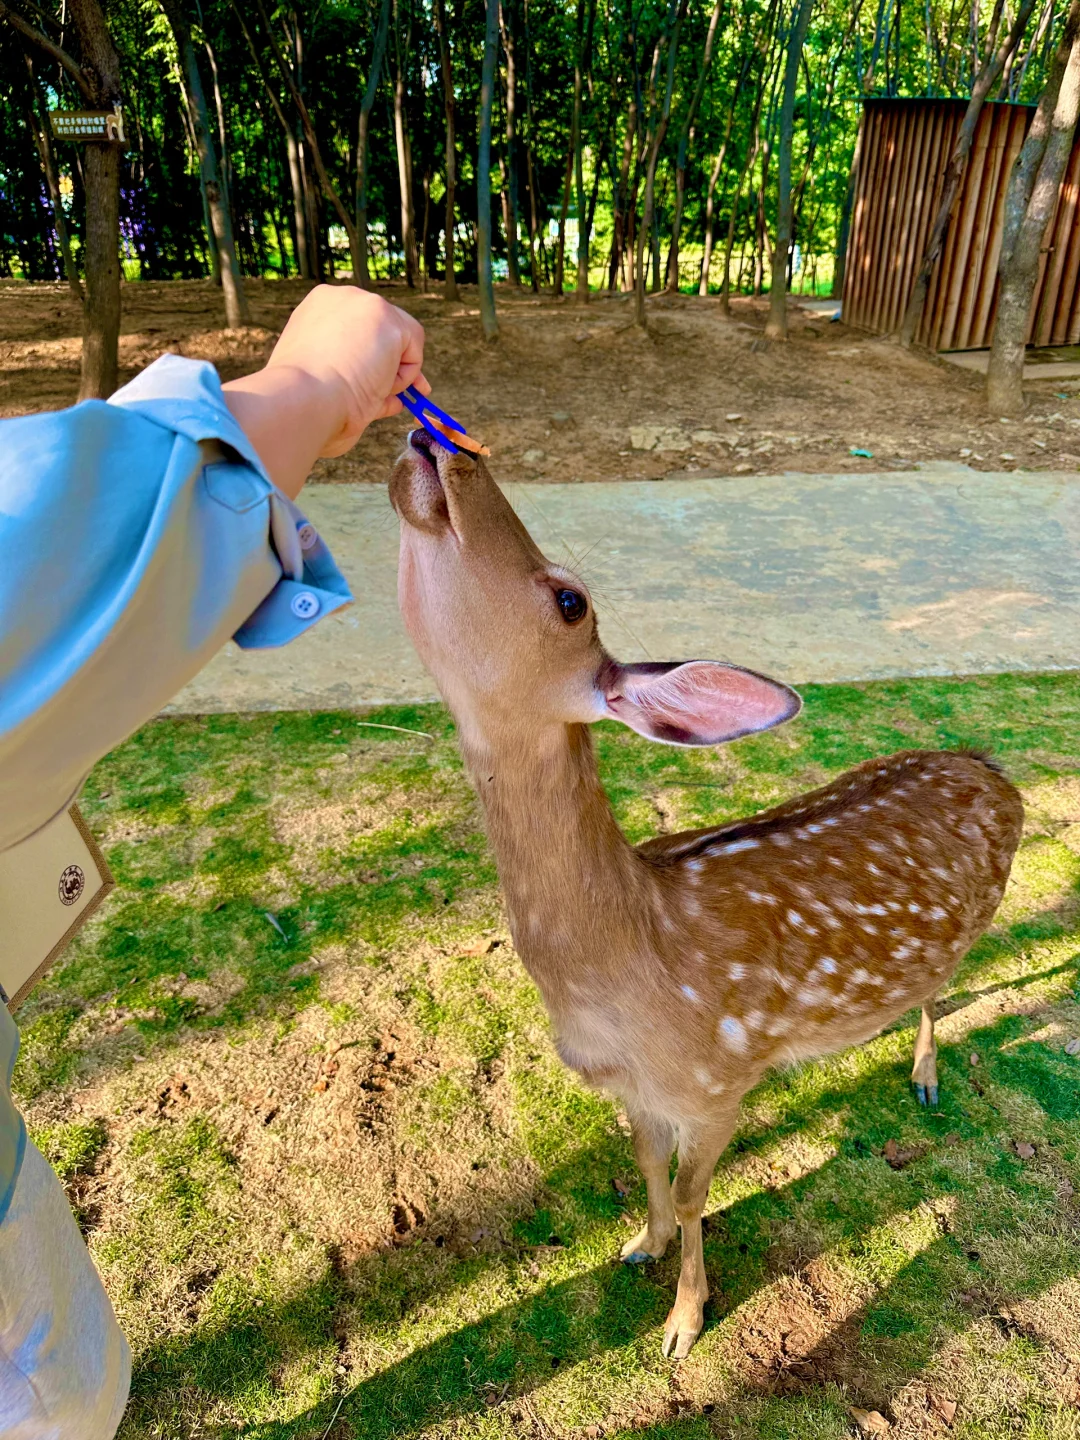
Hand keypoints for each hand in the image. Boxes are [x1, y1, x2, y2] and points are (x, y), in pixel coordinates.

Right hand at [264, 286, 428, 456]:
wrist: (301, 401)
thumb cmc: (305, 404)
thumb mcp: (325, 383)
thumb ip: (356, 381)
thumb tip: (392, 399)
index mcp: (317, 310)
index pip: (359, 332)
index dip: (372, 359)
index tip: (374, 384)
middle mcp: (340, 298)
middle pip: (384, 330)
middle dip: (393, 363)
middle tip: (392, 396)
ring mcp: (364, 303)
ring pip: (402, 340)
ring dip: (394, 374)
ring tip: (367, 394)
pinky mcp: (387, 318)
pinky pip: (414, 351)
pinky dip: (405, 377)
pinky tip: (378, 387)